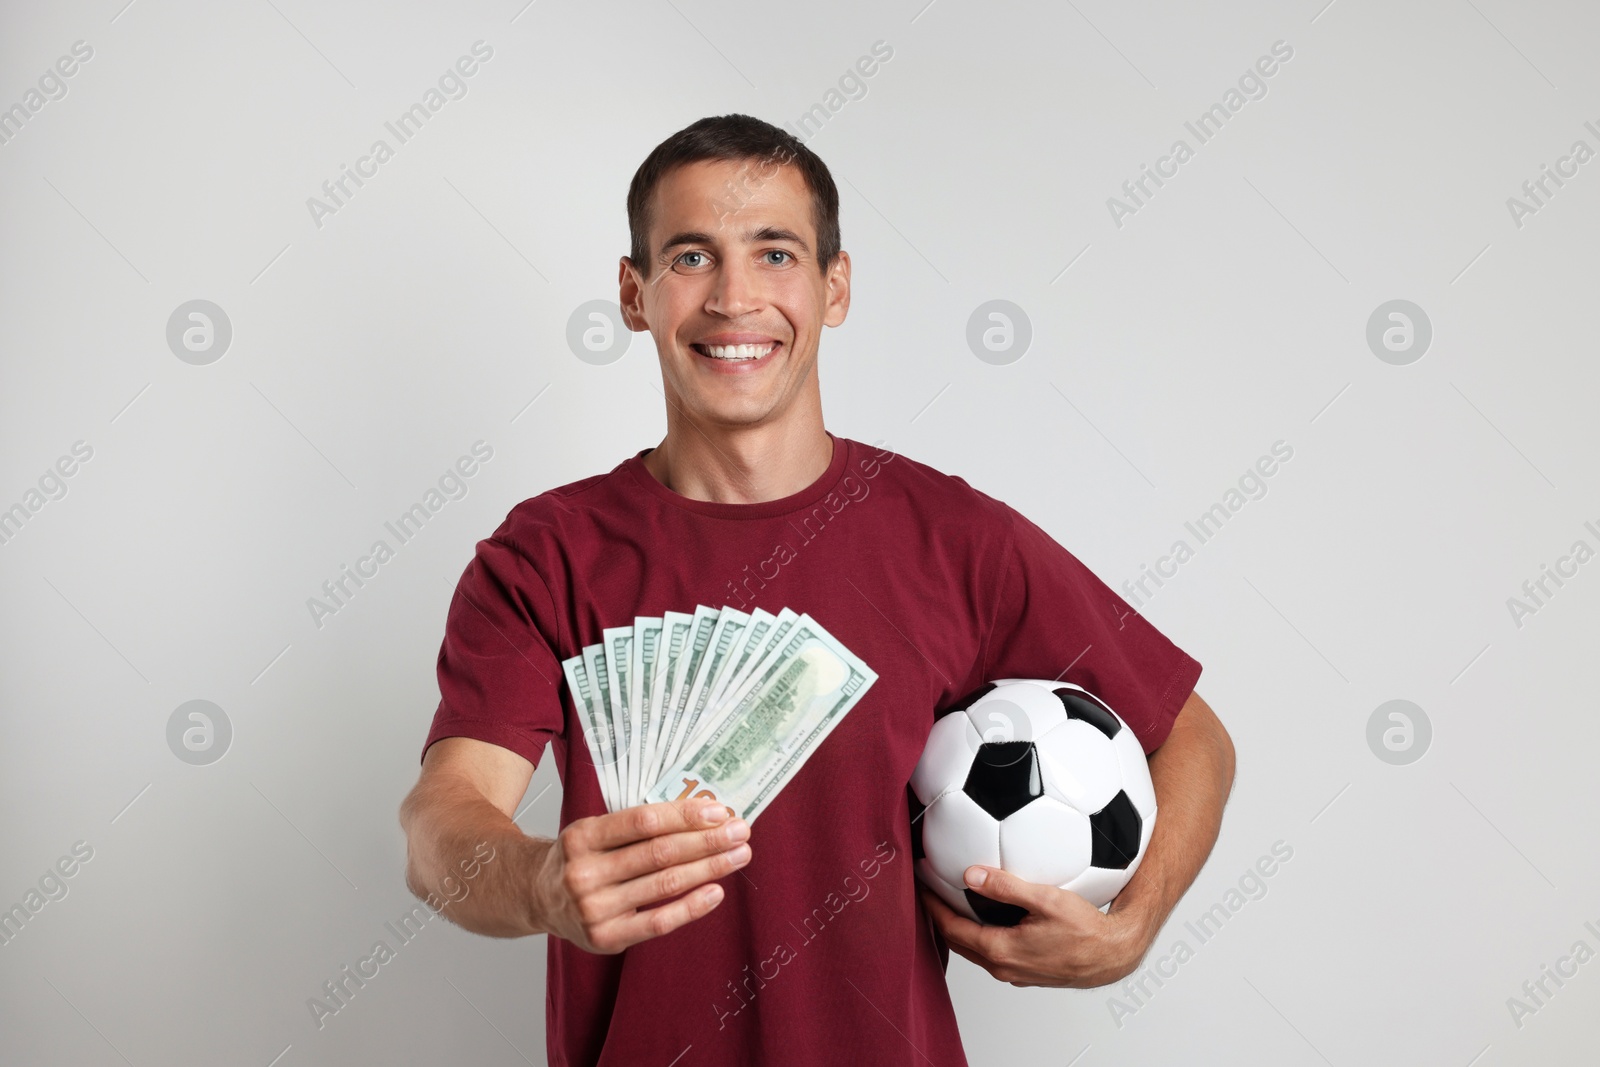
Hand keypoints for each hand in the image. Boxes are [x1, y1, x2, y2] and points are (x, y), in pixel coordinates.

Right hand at [533, 798, 750, 953]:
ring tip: (738, 855)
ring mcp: (594, 908)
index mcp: (582, 837)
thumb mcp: (594, 830)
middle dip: (707, 841)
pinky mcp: (606, 937)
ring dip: (709, 868)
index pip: (643, 821)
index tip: (719, 811)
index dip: (684, 815)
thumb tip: (701, 816)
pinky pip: (658, 922)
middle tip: (740, 831)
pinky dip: (691, 907)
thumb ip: (637, 826)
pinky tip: (715, 891)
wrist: (537, 897)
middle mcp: (584, 873)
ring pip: (664, 884)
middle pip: (659, 853)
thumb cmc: (580, 858)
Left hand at [918, 865, 1147, 987]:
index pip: (951, 929)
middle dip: (939, 917)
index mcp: (1001, 950)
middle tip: (929, 892)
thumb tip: (972, 874)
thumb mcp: (1046, 899)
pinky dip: (979, 935)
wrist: (1113, 955)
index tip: (920, 885)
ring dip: (959, 928)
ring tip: (950, 902)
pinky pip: (992, 954)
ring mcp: (1014, 973)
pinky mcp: (1026, 972)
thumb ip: (1006, 887)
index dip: (932, 906)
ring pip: (974, 950)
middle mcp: (1003, 967)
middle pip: (957, 942)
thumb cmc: (1086, 930)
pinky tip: (986, 916)